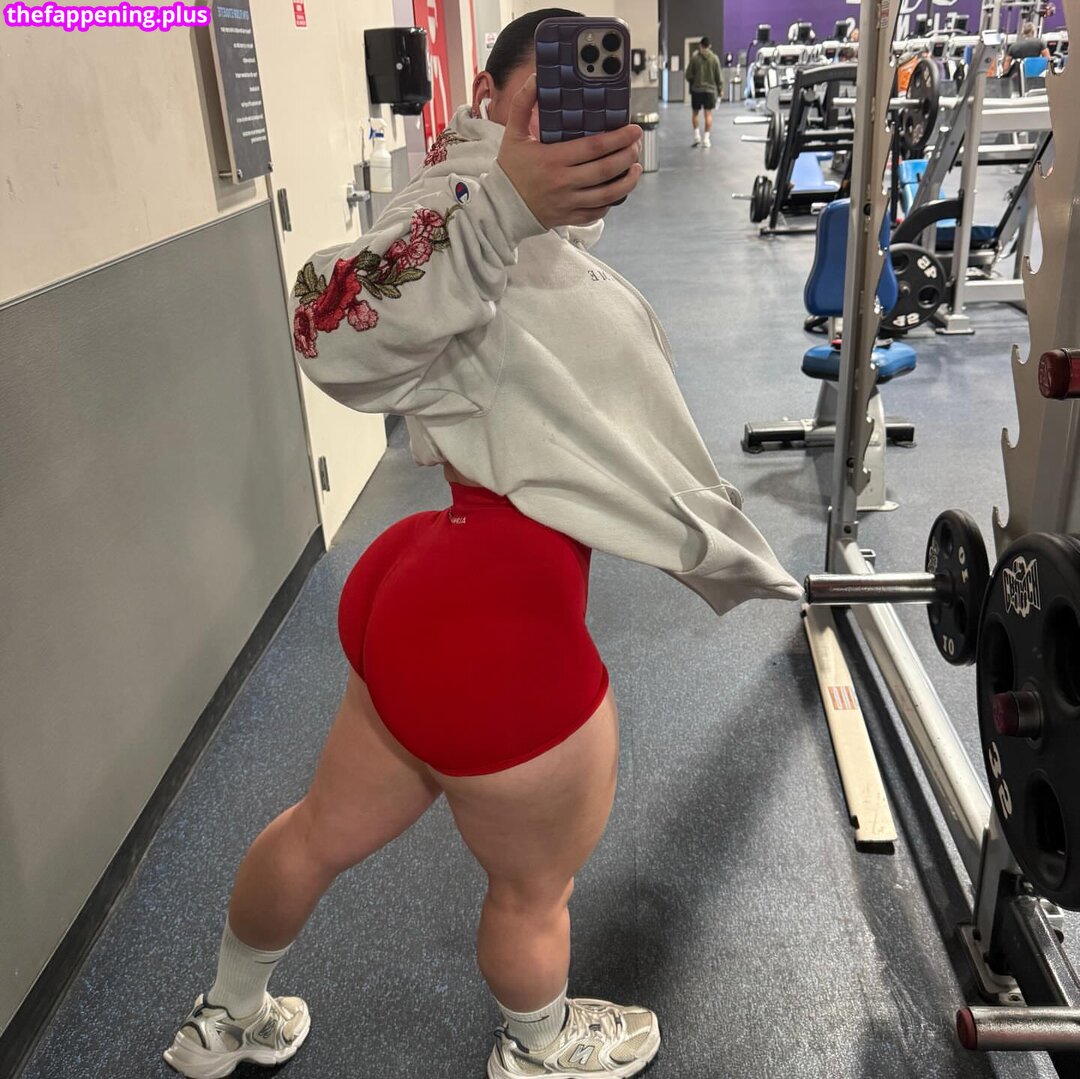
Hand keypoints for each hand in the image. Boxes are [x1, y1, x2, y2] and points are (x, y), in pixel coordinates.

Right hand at [496, 75, 643, 228]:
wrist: (501, 207)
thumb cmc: (510, 169)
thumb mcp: (512, 134)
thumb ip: (523, 104)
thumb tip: (536, 78)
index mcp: (552, 159)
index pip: (593, 148)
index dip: (618, 138)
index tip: (633, 130)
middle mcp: (563, 182)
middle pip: (605, 169)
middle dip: (627, 156)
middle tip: (636, 145)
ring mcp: (568, 202)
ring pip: (607, 194)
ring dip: (627, 181)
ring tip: (636, 167)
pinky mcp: (569, 217)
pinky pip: (598, 212)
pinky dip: (612, 201)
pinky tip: (618, 188)